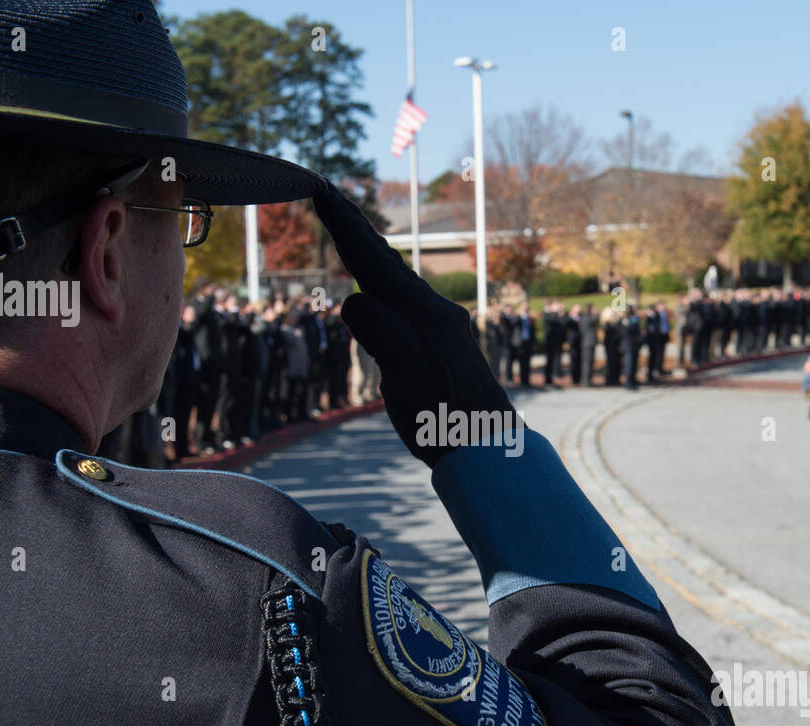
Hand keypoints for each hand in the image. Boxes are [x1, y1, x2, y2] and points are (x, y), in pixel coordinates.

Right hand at [312, 184, 517, 467]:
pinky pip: (406, 300)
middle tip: (329, 196)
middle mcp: (435, 311)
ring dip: (371, 253)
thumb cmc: (447, 422)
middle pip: (387, 262)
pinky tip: (384, 291)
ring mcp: (443, 326)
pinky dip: (385, 282)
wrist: (488, 450)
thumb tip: (352, 299)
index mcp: (423, 314)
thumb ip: (382, 335)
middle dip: (356, 230)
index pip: (374, 262)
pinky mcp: (445, 344)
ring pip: (398, 279)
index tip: (321, 191)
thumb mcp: (407, 379)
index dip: (345, 228)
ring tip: (351, 232)